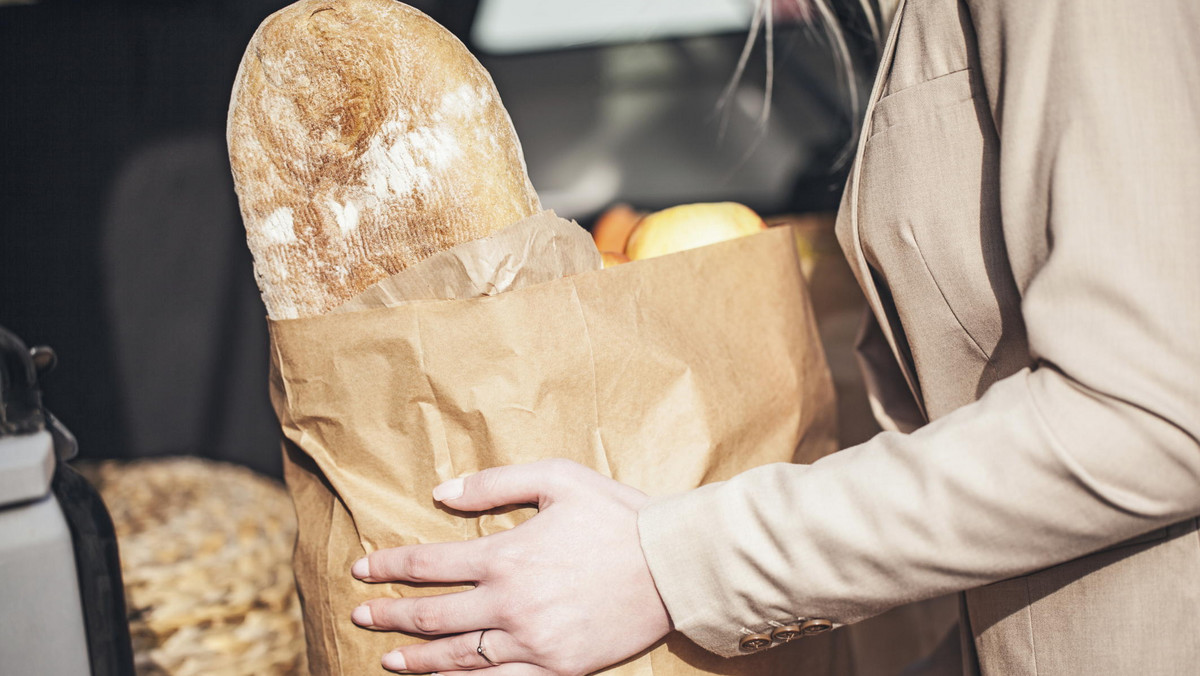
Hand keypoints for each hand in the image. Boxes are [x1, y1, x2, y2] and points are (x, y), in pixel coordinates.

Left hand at [350, 459, 671, 674]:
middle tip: (360, 616)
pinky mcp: (556, 668)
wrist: (674, 566)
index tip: (362, 568)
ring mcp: (532, 642)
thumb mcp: (557, 478)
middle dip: (389, 615)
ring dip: (416, 660)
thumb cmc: (618, 515)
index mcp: (507, 555)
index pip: (429, 564)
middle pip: (432, 615)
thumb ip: (494, 484)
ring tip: (387, 660)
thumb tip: (440, 493)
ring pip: (457, 657)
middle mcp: (510, 603)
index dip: (389, 567)